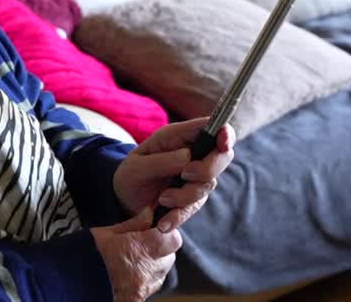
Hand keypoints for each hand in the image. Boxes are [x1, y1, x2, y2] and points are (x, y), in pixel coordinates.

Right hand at [90, 206, 182, 301]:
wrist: (76, 283)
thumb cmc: (89, 256)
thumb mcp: (109, 233)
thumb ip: (135, 223)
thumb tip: (150, 213)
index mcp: (140, 251)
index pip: (172, 239)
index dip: (166, 232)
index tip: (156, 228)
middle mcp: (147, 271)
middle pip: (170, 254)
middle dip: (161, 246)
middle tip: (142, 242)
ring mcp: (146, 287)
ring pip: (164, 269)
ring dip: (156, 261)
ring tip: (135, 257)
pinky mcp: (142, 296)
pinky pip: (155, 282)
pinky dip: (149, 274)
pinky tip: (133, 269)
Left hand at [113, 118, 234, 232]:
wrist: (124, 199)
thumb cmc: (131, 174)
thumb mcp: (137, 166)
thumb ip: (161, 161)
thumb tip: (188, 157)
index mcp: (179, 137)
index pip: (213, 128)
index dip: (225, 133)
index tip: (223, 143)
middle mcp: (193, 155)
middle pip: (222, 156)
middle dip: (207, 169)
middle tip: (184, 175)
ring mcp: (195, 178)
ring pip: (207, 185)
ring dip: (184, 195)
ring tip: (162, 199)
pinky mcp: (191, 200)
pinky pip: (192, 208)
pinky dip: (178, 216)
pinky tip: (163, 223)